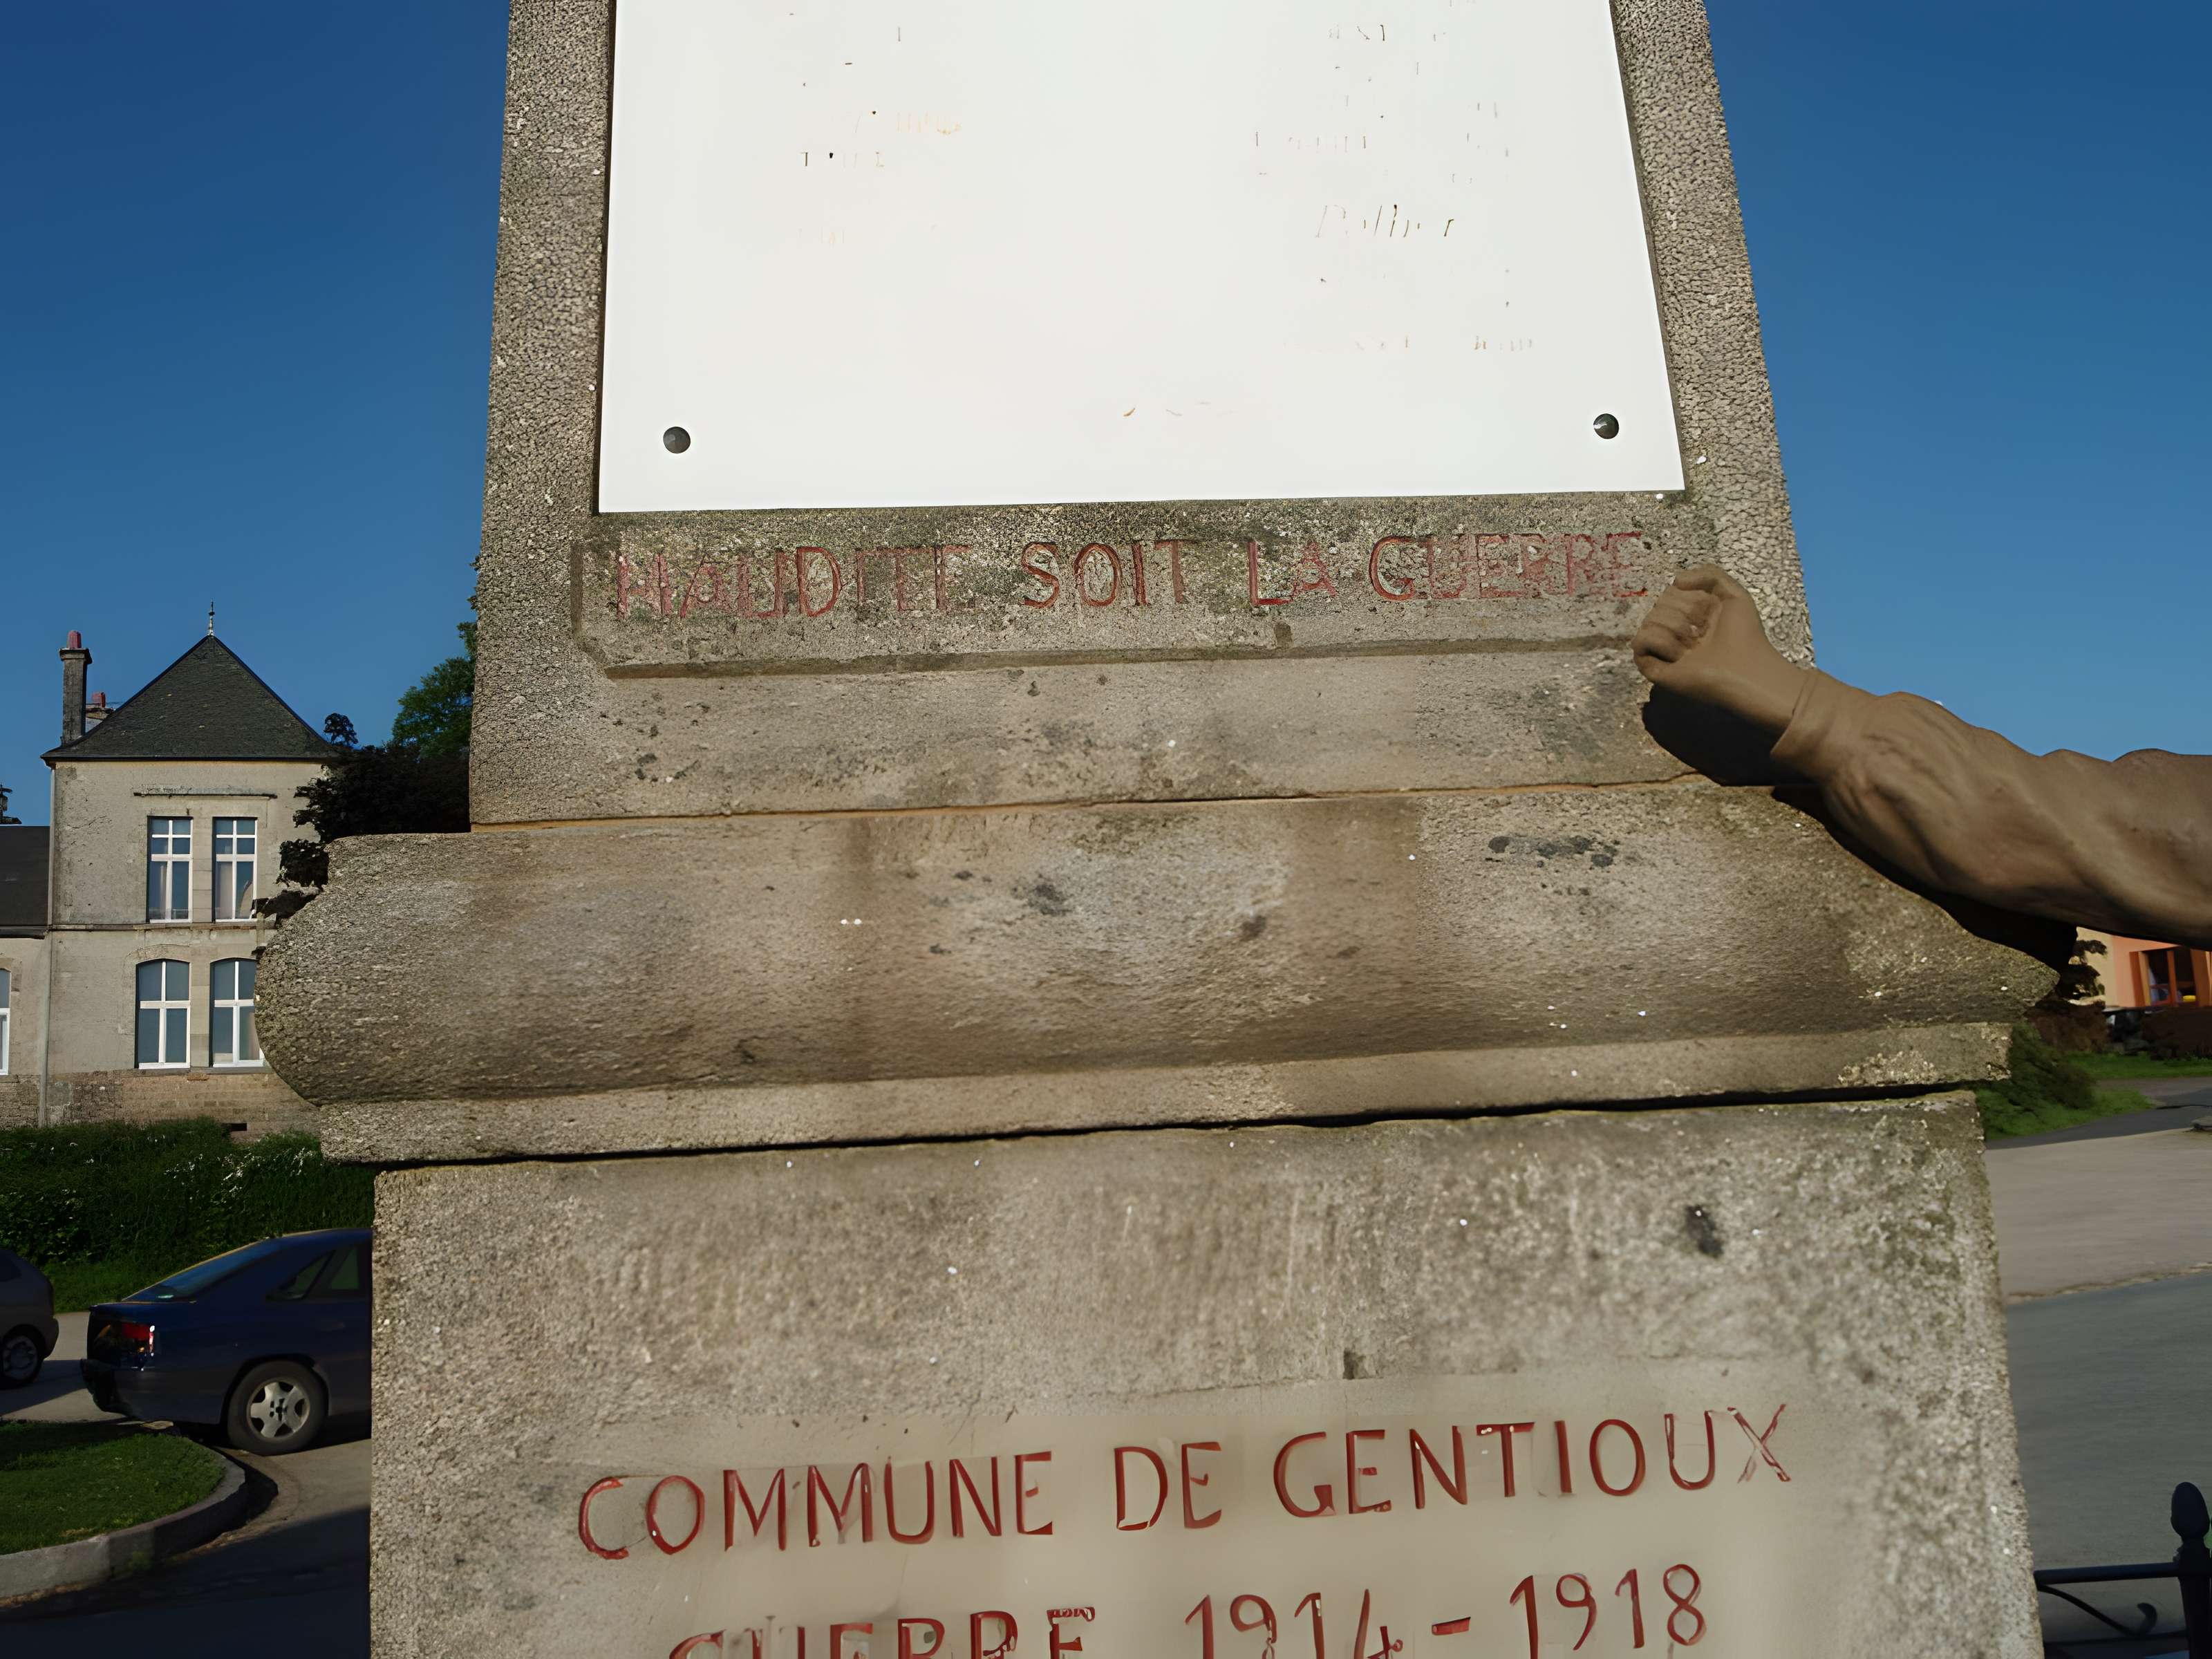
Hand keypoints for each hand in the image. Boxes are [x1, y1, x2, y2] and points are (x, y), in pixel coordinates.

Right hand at [1631, 566, 1807, 733]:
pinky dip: (1659, 642)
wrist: (1744, 667)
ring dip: (1676, 630)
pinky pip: (1639, 641)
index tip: (1712, 615)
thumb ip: (1708, 574)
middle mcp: (1672, 629)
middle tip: (1703, 635)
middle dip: (1684, 614)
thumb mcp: (1734, 594)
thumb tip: (1675, 581)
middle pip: (1658, 604)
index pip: (1671, 591)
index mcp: (1688, 613)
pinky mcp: (1651, 666)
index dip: (1692, 598)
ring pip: (1649, 620)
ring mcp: (1660, 649)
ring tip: (1693, 648)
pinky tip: (1678, 655)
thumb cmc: (1743, 634)